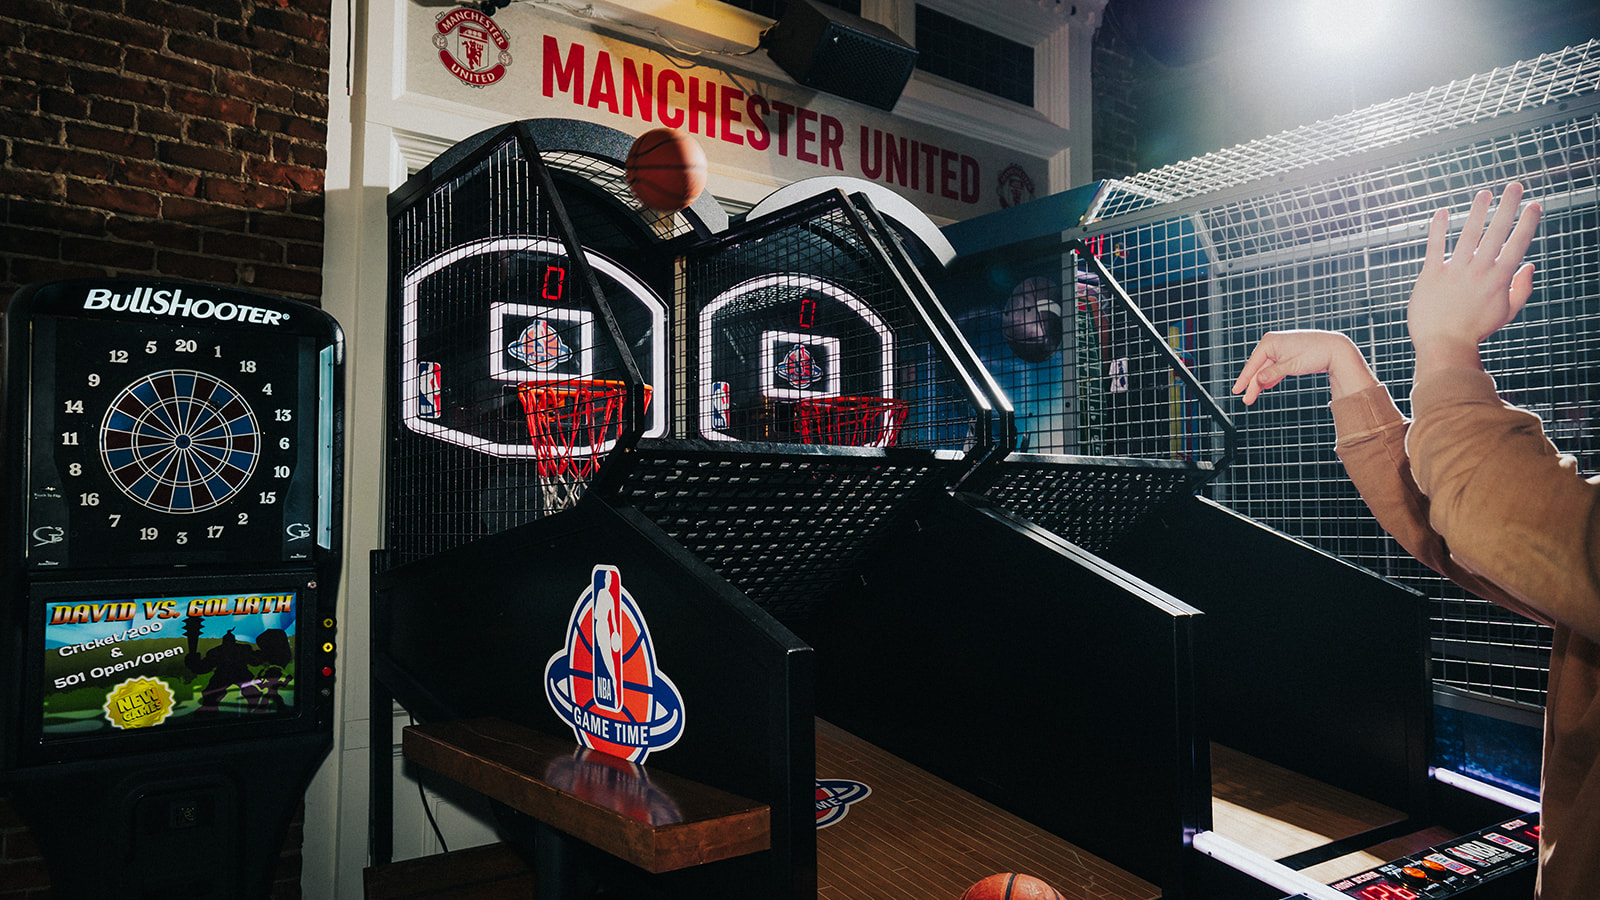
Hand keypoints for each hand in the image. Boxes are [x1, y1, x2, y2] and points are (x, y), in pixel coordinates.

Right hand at [1232, 329, 1377, 405]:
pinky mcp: (1288, 354)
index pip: (1253, 363)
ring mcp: (1280, 348)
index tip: (1236, 391)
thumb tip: (1258, 380)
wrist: (1335, 349)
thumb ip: (1273, 373)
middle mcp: (1273, 343)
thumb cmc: (1314, 354)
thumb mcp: (1292, 366)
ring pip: (1266, 369)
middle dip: (1253, 384)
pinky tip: (1266, 387)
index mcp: (1270, 341)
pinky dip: (1271, 378)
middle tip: (1246, 401)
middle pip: (1258, 367)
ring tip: (1253, 397)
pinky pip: (1275, 368)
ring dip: (1261, 383)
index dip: (1244, 378)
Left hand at [1407, 183, 1540, 372]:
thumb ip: (1521, 289)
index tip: (1535, 205)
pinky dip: (1438, 229)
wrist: (1444, 345)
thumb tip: (1530, 265)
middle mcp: (1479, 271)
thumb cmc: (1476, 329)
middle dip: (1508, 207)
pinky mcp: (1431, 275)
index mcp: (1499, 279)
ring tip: (1484, 193)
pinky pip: (1434, 247)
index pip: (1517, 245)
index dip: (1527, 223)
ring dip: (1477, 212)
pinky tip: (1442, 211)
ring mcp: (1455, 272)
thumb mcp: (1506, 313)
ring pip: (1468, 235)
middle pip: (1496, 233)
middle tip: (1515, 186)